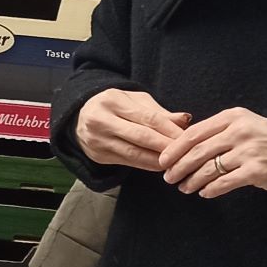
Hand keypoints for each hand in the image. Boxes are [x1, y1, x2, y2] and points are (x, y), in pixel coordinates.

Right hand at [74, 89, 191, 171]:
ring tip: (176, 162)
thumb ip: (159, 111)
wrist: (80, 116)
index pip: (147, 117)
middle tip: (186, 153)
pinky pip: (127, 162)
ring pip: (134, 153)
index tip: (187, 138)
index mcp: (112, 100)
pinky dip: (146, 165)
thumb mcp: (134, 101)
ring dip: (158, 160)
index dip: (169, 129)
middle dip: (166, 146)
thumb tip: (185, 120)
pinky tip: (160, 165)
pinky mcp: (98, 155)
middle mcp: (101, 120)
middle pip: (141, 137)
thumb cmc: (114, 106)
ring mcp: (97, 140)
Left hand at [160, 108, 266, 197]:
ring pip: (208, 168)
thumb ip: (219, 131)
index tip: (163, 160)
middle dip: (178, 167)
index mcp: (234, 117)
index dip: (175, 148)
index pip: (195, 133)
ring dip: (192, 181)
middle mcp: (240, 131)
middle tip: (169, 177)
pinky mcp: (257, 171)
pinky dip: (210, 189)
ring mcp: (249, 151)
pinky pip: (224, 182)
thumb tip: (184, 144)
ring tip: (184, 187)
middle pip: (198, 151)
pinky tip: (204, 193)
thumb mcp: (245, 125)